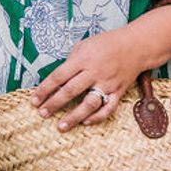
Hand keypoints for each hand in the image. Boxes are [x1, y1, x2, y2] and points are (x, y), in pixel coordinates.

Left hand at [31, 28, 146, 132]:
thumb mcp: (83, 46)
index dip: (45, 89)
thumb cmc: (107, 44)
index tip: (34, 100)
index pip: (59, 76)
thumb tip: (57, 80)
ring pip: (89, 103)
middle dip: (54, 104)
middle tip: (42, 114)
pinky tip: (85, 122)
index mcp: (83, 59)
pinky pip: (108, 108)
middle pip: (71, 91)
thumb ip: (70, 62)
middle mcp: (95, 72)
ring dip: (74, 117)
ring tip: (61, 126)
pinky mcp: (118, 91)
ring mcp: (108, 83)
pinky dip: (97, 117)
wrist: (136, 45)